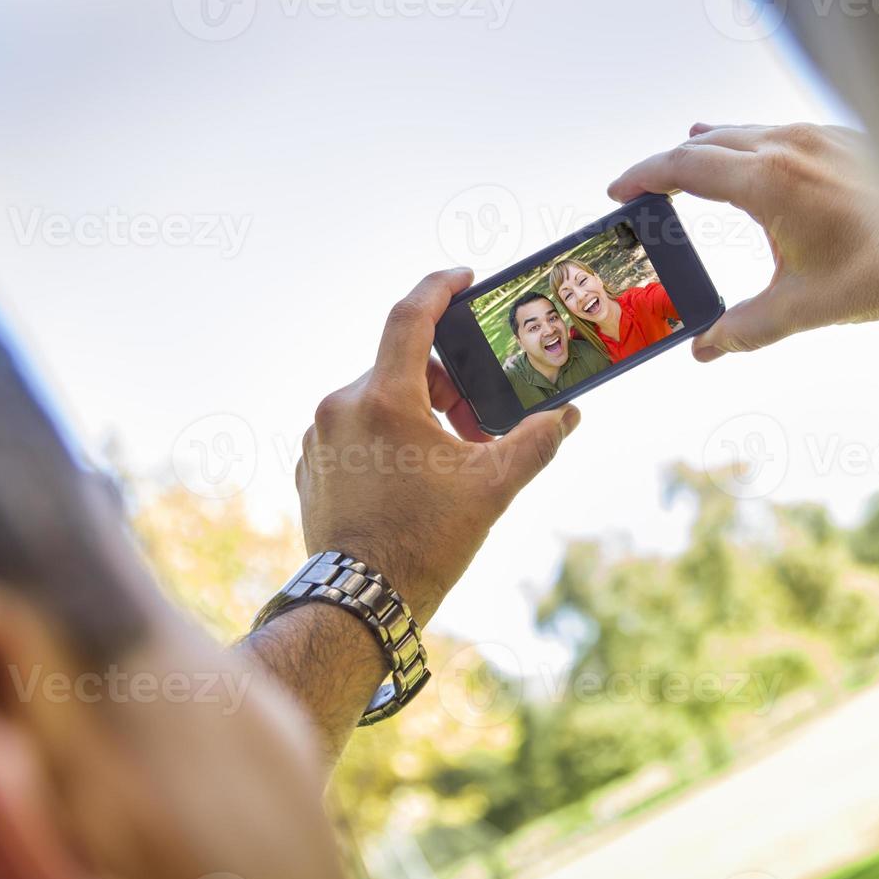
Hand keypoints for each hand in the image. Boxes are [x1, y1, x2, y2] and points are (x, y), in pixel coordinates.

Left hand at [297, 268, 579, 622]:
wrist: (362, 600)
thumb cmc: (426, 542)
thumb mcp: (492, 488)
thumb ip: (534, 442)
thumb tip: (568, 416)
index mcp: (383, 399)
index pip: (410, 316)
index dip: (440, 288)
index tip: (464, 278)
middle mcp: (341, 407)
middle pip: (400, 366)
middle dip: (443, 381)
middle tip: (476, 417)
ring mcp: (319, 438)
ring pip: (377, 399)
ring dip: (415, 411)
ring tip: (448, 455)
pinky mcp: (310, 466)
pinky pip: (354, 431)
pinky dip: (386, 437)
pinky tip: (413, 476)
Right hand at [608, 123, 878, 361]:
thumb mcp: (803, 309)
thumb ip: (745, 329)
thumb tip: (704, 351)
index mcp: (766, 182)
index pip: (684, 167)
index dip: (643, 178)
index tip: (617, 192)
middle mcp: (787, 147)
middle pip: (707, 144)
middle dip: (668, 164)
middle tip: (642, 188)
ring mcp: (818, 137)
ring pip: (745, 132)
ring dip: (709, 148)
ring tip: (687, 158)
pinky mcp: (844, 139)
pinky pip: (780, 132)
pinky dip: (751, 144)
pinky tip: (758, 158)